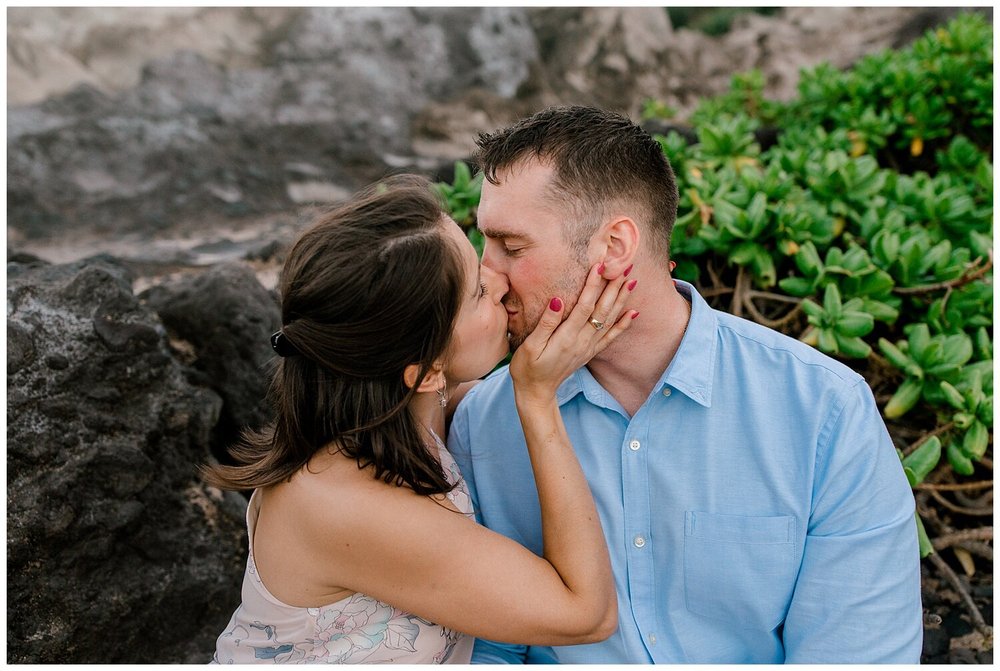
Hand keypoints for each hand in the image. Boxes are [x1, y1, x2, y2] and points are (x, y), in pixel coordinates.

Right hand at [510, 263, 636, 400]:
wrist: (537, 392)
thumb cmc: (527, 367)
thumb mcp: (530, 345)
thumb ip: (546, 323)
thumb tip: (558, 300)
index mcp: (566, 337)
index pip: (585, 305)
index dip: (593, 285)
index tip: (600, 266)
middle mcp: (582, 341)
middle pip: (602, 310)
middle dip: (613, 288)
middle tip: (624, 267)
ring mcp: (588, 347)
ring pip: (609, 320)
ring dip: (621, 300)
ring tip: (631, 282)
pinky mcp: (590, 352)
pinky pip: (610, 337)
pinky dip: (623, 324)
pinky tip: (633, 312)